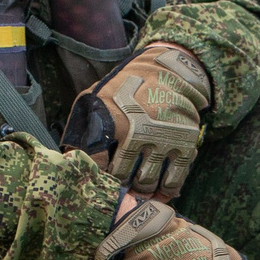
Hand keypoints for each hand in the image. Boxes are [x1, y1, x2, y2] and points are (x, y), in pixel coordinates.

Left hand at [63, 42, 209, 200]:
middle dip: (118, 186)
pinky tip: (160, 188)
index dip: (95, 177)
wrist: (166, 71)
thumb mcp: (94, 98)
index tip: (97, 180)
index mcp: (111, 119)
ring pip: (148, 181)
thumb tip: (74, 161)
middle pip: (122, 177)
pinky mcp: (186, 142)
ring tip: (137, 188)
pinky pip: (175, 178)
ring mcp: (163, 137)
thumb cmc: (124, 90)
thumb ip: (81, 129)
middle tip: (118, 187)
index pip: (97, 164)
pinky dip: (166, 189)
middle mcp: (137, 130)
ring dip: (141, 189)